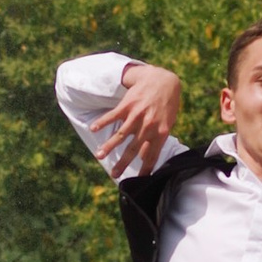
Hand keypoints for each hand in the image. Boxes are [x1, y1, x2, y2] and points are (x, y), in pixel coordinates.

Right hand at [94, 60, 182, 175]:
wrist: (163, 81)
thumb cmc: (166, 104)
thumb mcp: (168, 123)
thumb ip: (158, 139)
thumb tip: (146, 156)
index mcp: (161, 133)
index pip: (152, 155)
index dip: (146, 169)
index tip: (140, 180)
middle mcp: (148, 126)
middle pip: (133, 149)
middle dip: (123, 163)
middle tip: (114, 175)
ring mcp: (137, 115)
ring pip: (120, 135)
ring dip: (108, 146)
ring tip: (98, 156)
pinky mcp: (128, 105)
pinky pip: (113, 116)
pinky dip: (102, 122)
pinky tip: (93, 128)